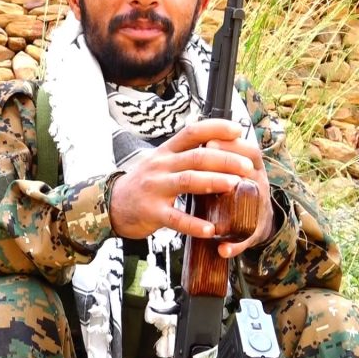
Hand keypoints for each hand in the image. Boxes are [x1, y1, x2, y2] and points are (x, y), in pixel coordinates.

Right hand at [108, 119, 272, 257]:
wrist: (112, 204)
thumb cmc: (144, 183)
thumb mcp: (161, 161)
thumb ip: (185, 153)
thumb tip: (217, 142)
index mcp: (167, 151)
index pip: (193, 132)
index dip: (216, 128)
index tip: (238, 130)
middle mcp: (161, 166)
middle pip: (196, 157)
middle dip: (225, 159)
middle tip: (247, 166)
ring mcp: (155, 188)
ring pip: (188, 181)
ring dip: (214, 181)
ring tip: (235, 185)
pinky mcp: (152, 212)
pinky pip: (175, 218)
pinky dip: (194, 224)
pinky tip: (210, 229)